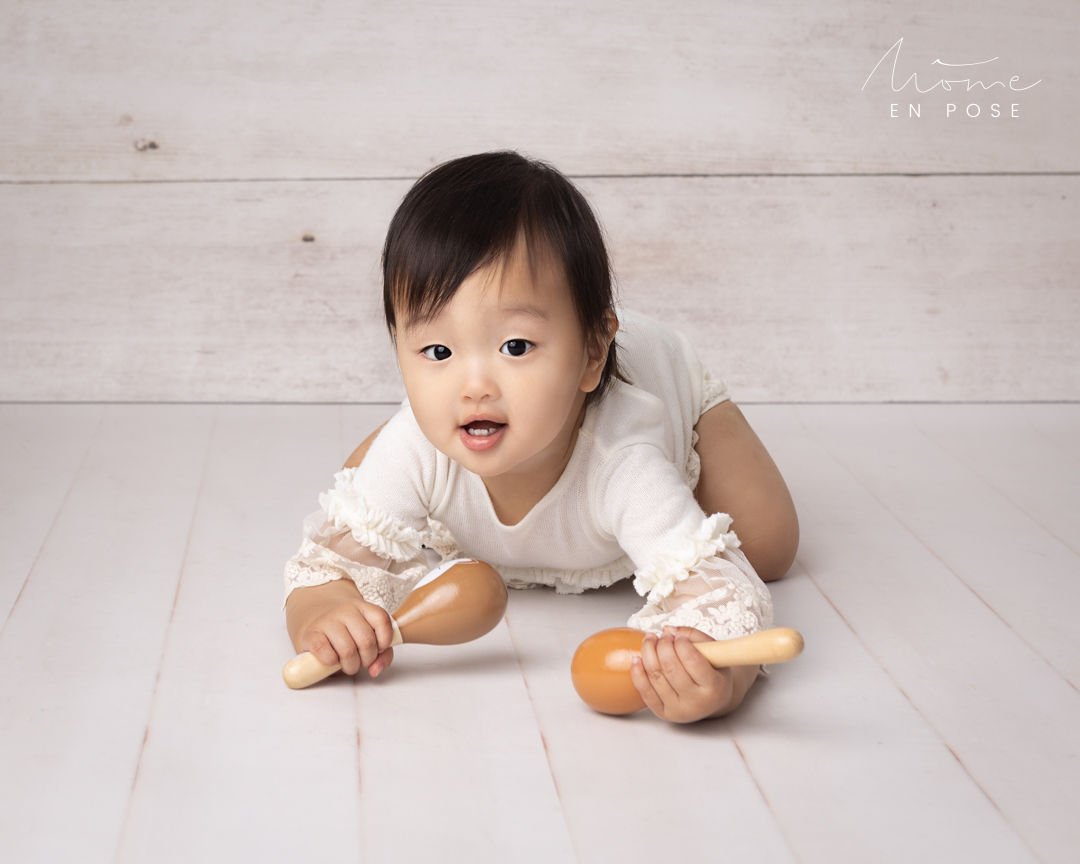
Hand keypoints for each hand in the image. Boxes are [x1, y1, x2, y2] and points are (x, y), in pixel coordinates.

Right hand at [286, 579, 396, 677]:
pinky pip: (326, 653)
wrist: (315, 620)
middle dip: (367, 659)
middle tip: (361, 661)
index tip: (378, 648)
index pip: (381, 620)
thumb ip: (382, 655)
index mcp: (363, 608)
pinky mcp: (310, 635)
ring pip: (347, 650)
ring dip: (351, 665)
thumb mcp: (368, 638)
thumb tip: (375, 670)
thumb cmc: (346, 633)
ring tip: (348, 664)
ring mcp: (327, 621)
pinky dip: (332, 662)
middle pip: (366, 640)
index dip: (384, 640)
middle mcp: (346, 611)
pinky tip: (332, 660)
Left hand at [630, 626, 754, 722]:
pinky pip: (645, 692)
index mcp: (714, 687)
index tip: (678, 636)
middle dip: (662, 645)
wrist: (713, 700)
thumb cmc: (714, 673)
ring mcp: (678, 710)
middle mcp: (696, 702)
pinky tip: (637, 658)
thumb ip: (694, 636)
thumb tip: (668, 629)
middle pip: (670, 668)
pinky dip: (637, 673)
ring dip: (648, 653)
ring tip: (650, 640)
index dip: (681, 643)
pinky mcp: (663, 713)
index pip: (692, 660)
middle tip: (663, 635)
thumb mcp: (714, 652)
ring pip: (656, 677)